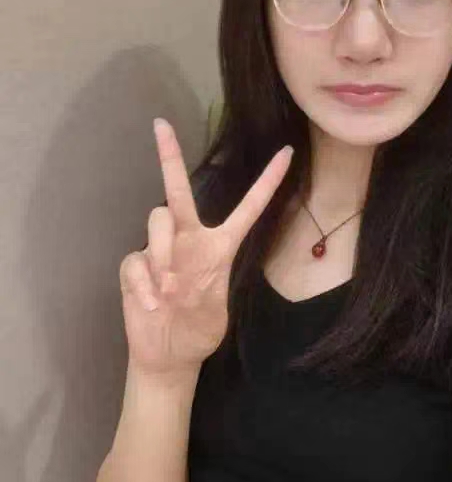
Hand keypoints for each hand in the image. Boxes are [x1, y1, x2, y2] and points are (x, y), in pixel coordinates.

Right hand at [119, 118, 293, 380]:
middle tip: (161, 126)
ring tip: (170, 290)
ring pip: (157, 222)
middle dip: (170, 158)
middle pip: (179, 194)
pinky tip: (153, 304)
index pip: (249, 208)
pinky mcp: (135, 266)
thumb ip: (204, 292)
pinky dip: (144, 285)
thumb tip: (174, 277)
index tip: (287, 151)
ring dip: (163, 253)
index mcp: (221, 247)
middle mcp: (189, 240)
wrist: (168, 355)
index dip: (268, 182)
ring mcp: (159, 250)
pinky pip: (136, 261)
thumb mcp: (217, 315)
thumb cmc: (199, 331)